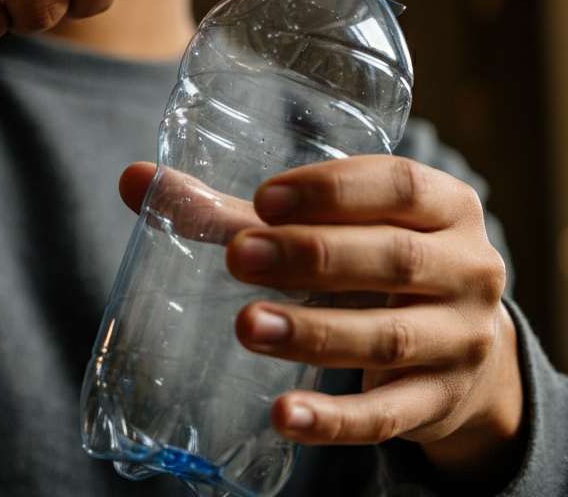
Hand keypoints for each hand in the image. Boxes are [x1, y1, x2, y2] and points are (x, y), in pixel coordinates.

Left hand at [119, 157, 525, 488]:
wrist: (458, 342)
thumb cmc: (371, 259)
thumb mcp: (326, 227)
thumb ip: (233, 209)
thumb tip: (133, 179)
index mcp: (443, 204)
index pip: (397, 185)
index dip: (332, 190)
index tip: (263, 199)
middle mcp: (467, 268)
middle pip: (393, 259)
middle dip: (312, 257)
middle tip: (239, 259)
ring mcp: (460, 341)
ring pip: (388, 337)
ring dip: (314, 334)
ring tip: (247, 327)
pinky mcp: (440, 403)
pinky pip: (389, 417)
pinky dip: (335, 421)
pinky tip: (283, 416)